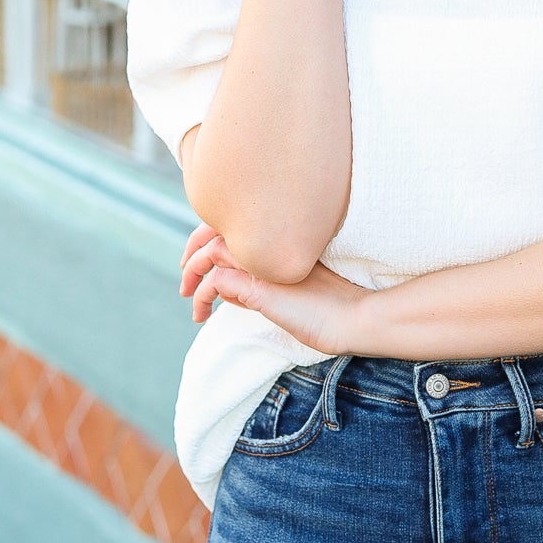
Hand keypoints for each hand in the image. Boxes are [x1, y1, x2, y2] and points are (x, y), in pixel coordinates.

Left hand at [179, 222, 372, 352]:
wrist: (356, 318)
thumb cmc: (332, 307)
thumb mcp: (290, 287)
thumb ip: (264, 278)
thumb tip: (228, 285)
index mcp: (281, 239)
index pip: (236, 224)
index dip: (214, 235)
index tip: (202, 256)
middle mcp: (269, 244)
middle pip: (217, 230)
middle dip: (194, 248)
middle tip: (185, 270)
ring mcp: (264, 263)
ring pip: (210, 252)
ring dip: (192, 272)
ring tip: (186, 292)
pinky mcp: (259, 286)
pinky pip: (215, 282)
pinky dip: (202, 295)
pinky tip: (203, 313)